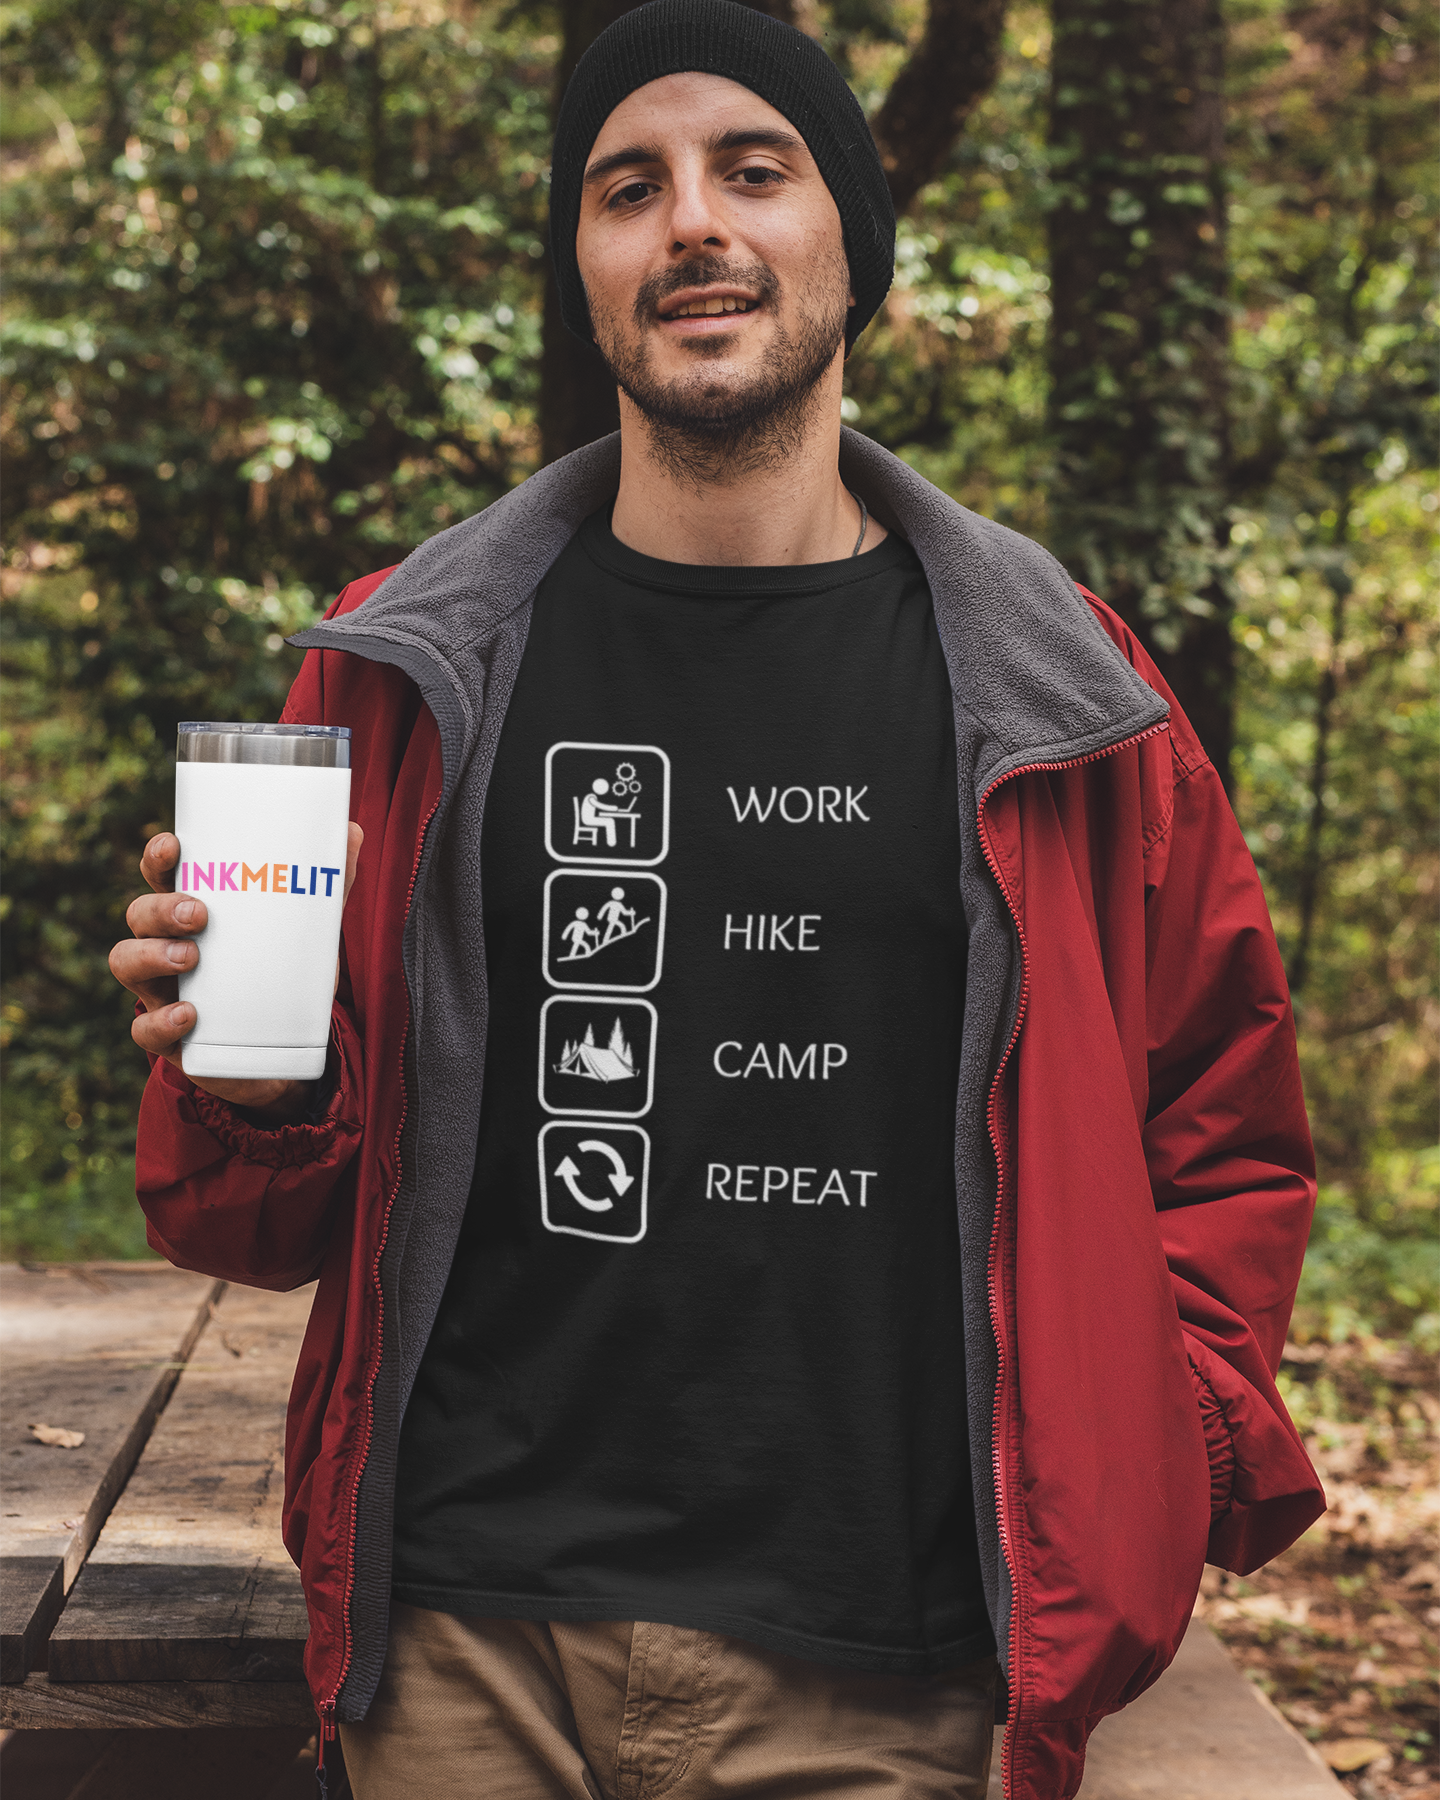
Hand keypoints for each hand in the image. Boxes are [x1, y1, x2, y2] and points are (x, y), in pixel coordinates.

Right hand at [109, 822, 363, 1121]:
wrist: (286, 1051)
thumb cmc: (282, 973)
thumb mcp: (307, 929)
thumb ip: (330, 884)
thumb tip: (354, 831)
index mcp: (193, 912)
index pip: (162, 876)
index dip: (158, 858)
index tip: (174, 846)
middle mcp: (167, 945)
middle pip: (139, 915)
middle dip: (161, 908)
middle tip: (199, 913)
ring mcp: (162, 990)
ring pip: (127, 962)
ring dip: (150, 955)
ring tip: (189, 956)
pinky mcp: (170, 1037)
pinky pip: (144, 1028)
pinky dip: (160, 1020)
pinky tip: (189, 1013)